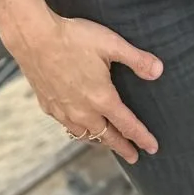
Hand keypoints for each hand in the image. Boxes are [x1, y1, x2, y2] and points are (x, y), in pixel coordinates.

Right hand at [4, 11, 163, 163]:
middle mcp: (82, 110)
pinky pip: (67, 126)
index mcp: (101, 98)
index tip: (152, 148)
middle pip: (107, 136)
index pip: (127, 125)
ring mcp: (63, 110)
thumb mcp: (111, 43)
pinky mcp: (48, 105)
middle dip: (122, 147)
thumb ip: (137, 59)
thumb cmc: (74, 37)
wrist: (34, 37)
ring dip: (99, 140)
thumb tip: (159, 71)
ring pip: (85, 134)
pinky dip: (78, 130)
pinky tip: (78, 126)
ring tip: (107, 142)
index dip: (141, 137)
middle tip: (133, 157)